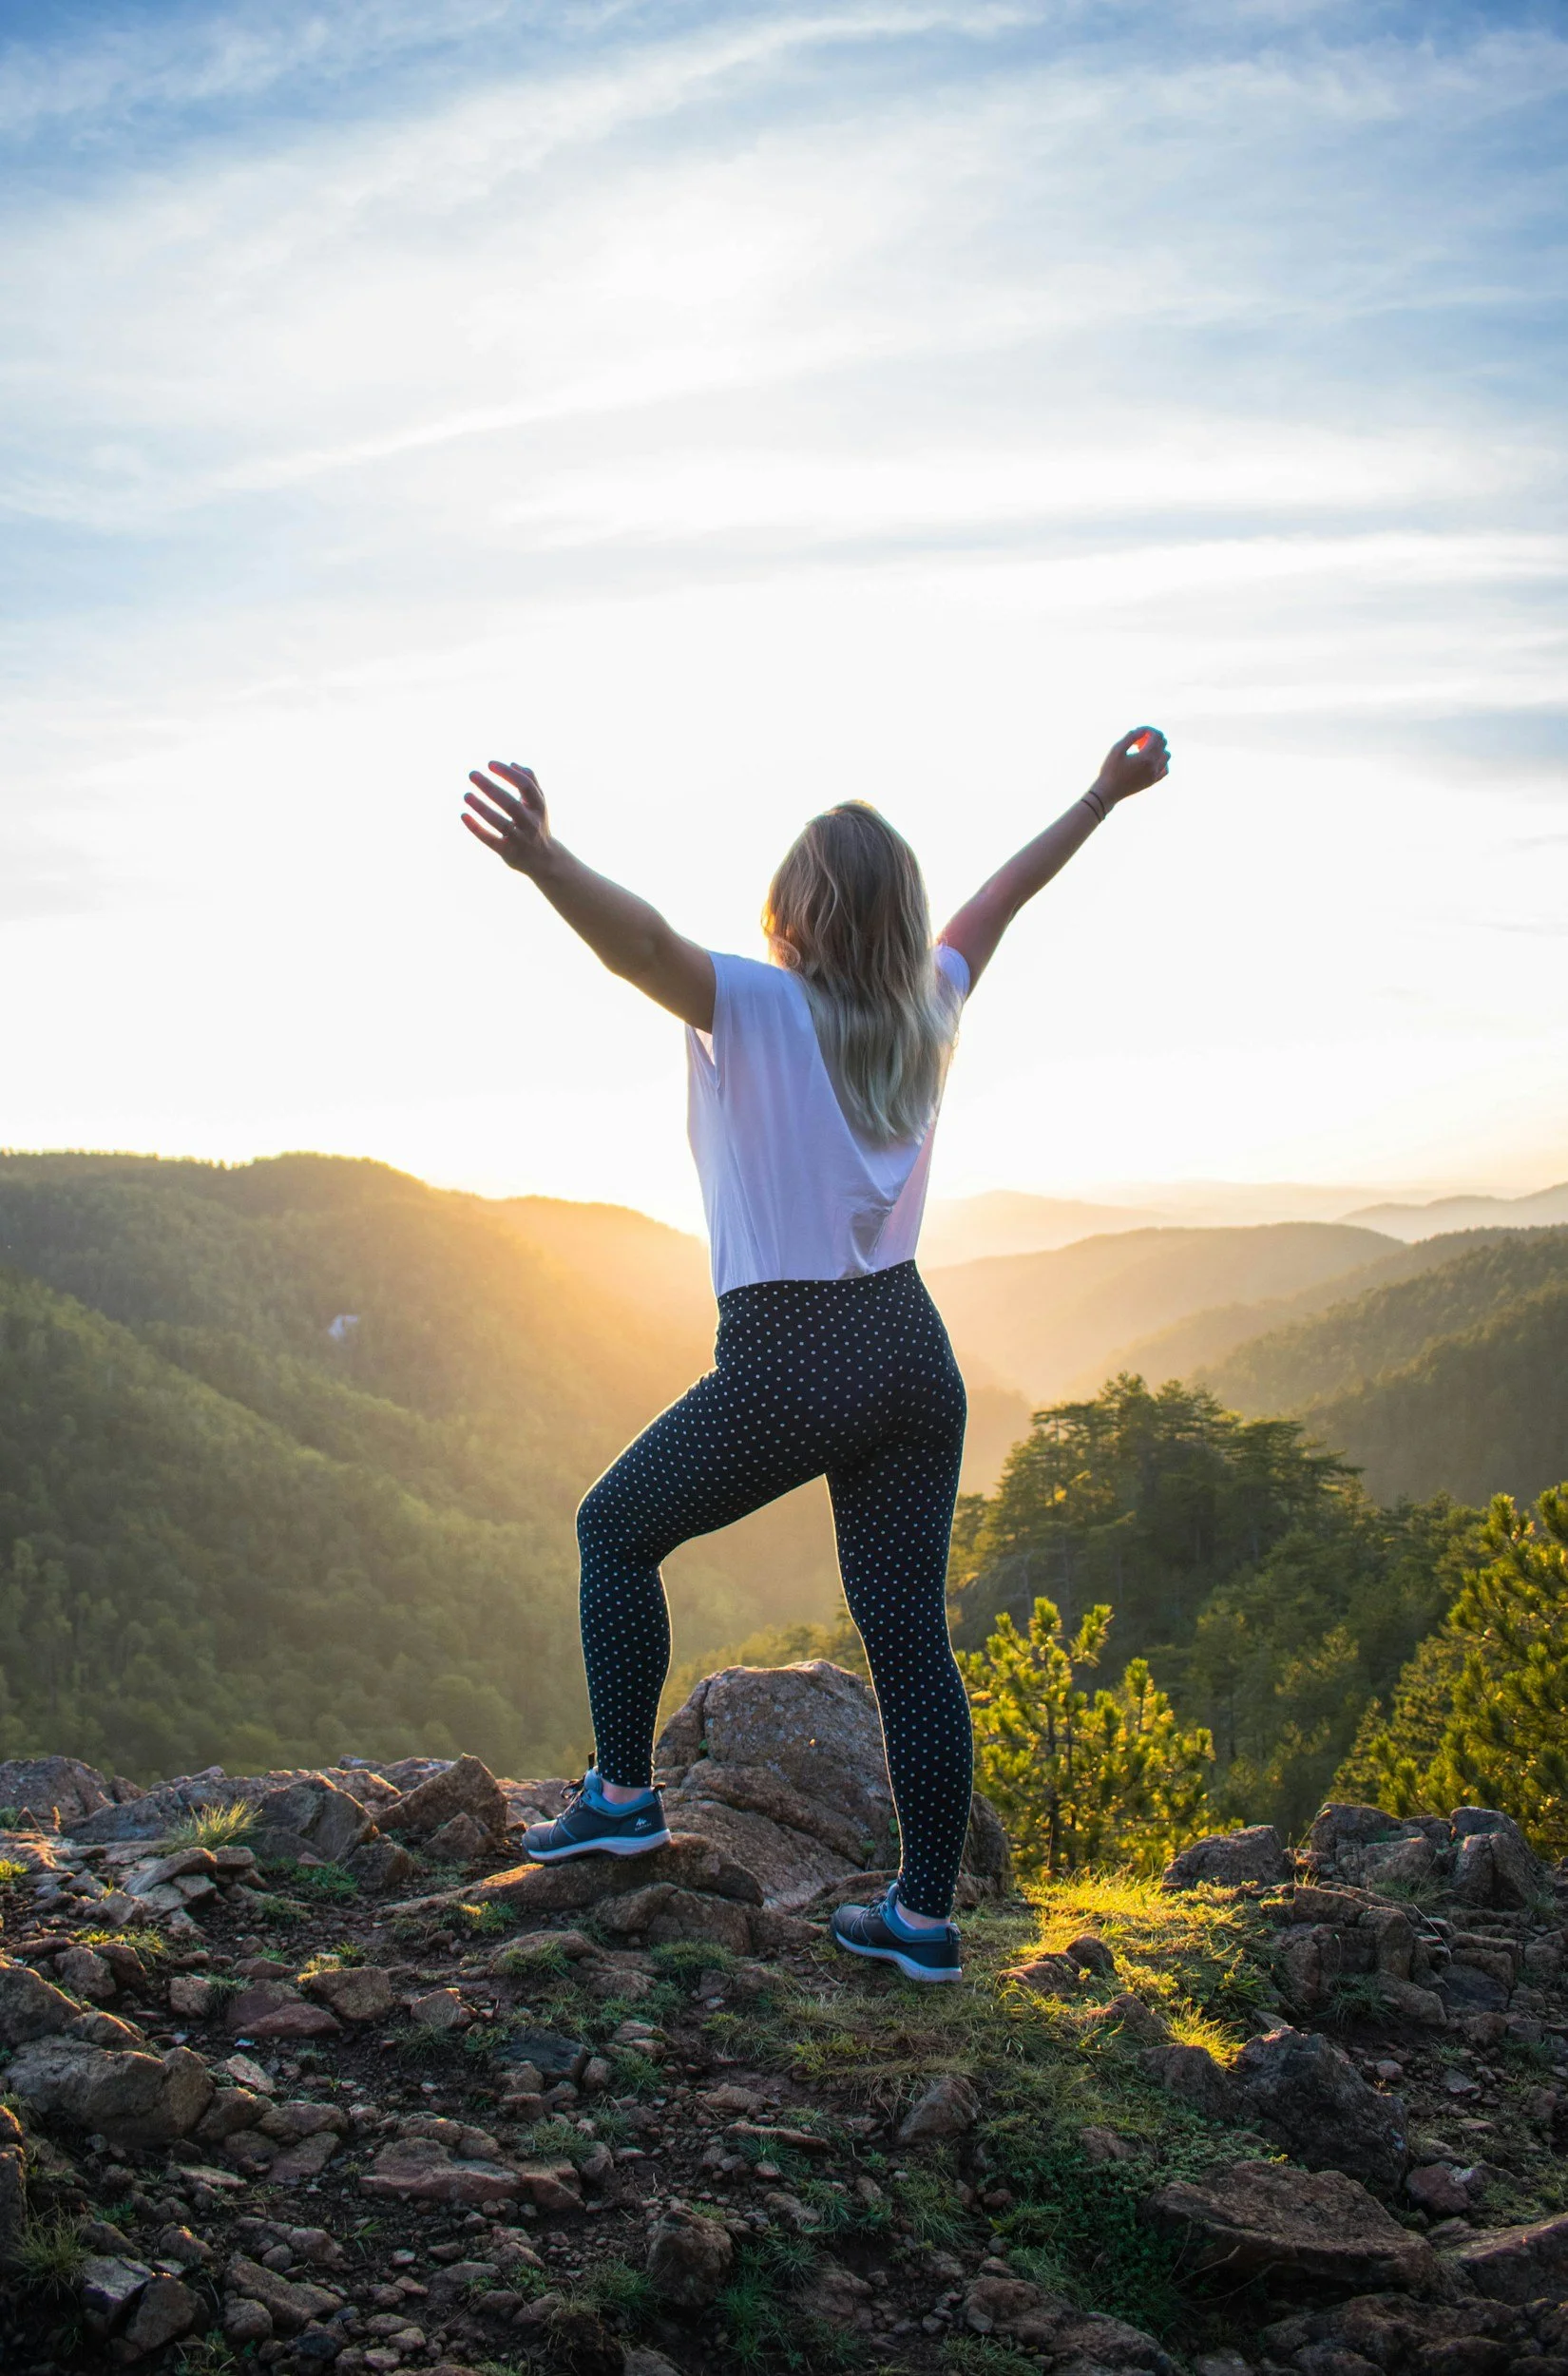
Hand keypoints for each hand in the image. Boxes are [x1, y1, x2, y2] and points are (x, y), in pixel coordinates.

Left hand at [462, 761, 554, 877]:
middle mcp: (531, 823)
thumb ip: (531, 782)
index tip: (490, 764)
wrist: (544, 859)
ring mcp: (520, 839)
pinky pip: (490, 840)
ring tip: (466, 795)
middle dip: (490, 787)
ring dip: (482, 808)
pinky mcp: (508, 852)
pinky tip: (464, 815)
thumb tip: (513, 764)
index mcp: (539, 807)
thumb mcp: (539, 804)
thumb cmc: (537, 825)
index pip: (525, 786)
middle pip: (510, 803)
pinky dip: (476, 828)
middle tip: (471, 774)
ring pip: (500, 823)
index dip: (508, 774)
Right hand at [1093, 725, 1169, 807]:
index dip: (1148, 730)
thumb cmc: (1110, 770)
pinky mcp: (1153, 782)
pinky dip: (1161, 761)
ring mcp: (1155, 775)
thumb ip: (1131, 736)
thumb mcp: (1117, 749)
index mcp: (1146, 757)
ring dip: (1158, 749)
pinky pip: (1165, 769)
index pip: (1156, 736)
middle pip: (1163, 744)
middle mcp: (1154, 766)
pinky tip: (1150, 761)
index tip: (1138, 731)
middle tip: (1138, 740)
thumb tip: (1143, 730)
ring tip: (1142, 751)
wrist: (1108, 792)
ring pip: (1166, 755)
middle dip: (1152, 738)